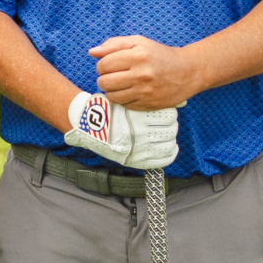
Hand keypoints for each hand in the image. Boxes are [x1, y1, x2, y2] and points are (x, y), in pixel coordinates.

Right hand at [64, 91, 179, 170]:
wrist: (90, 128)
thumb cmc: (109, 112)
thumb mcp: (126, 102)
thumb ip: (145, 103)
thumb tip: (172, 102)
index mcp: (138, 116)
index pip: (169, 115)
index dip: (170, 114)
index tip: (165, 114)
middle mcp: (140, 132)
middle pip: (171, 129)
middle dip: (170, 126)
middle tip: (166, 125)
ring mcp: (139, 148)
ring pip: (169, 143)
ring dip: (170, 138)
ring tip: (165, 135)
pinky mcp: (137, 160)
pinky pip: (162, 160)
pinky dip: (169, 154)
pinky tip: (169, 149)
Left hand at [89, 34, 200, 110]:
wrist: (187, 72)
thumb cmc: (160, 55)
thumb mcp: (139, 42)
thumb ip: (114, 44)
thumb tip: (92, 52)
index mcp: (137, 56)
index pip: (104, 64)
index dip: (102, 65)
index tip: (109, 65)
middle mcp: (141, 74)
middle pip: (104, 82)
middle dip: (104, 79)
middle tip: (112, 76)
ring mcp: (145, 91)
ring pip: (112, 96)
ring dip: (111, 91)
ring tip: (119, 84)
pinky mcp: (148, 104)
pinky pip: (124, 105)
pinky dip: (123, 99)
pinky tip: (130, 92)